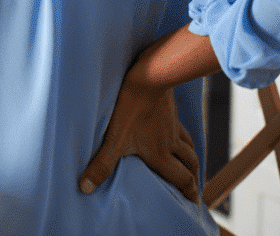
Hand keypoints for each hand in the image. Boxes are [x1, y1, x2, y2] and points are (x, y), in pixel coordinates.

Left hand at [78, 77, 200, 201]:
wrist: (149, 75)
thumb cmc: (131, 106)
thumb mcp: (114, 138)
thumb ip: (102, 164)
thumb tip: (86, 187)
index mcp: (160, 154)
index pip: (182, 178)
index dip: (189, 192)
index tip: (194, 203)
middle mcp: (171, 143)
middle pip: (190, 165)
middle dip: (193, 179)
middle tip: (193, 190)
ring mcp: (172, 126)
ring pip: (189, 147)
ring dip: (191, 160)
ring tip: (190, 166)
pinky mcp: (170, 111)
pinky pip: (182, 129)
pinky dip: (184, 138)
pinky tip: (176, 134)